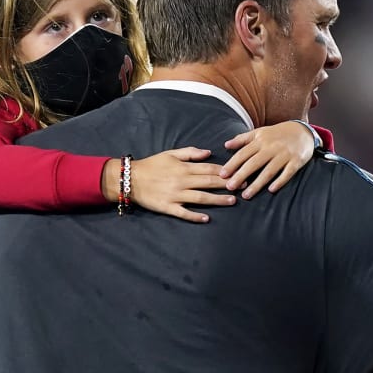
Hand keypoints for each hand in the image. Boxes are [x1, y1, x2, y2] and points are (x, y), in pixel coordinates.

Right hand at [110, 148, 233, 223]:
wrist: (129, 178)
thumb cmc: (151, 165)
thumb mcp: (170, 154)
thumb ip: (190, 153)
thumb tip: (209, 153)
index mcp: (183, 167)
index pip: (209, 169)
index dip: (225, 171)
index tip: (240, 172)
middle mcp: (181, 181)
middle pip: (208, 183)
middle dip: (227, 184)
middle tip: (243, 186)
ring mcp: (175, 195)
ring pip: (200, 198)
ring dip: (217, 200)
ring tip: (232, 201)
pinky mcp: (167, 207)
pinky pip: (183, 212)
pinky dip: (195, 216)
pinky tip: (206, 219)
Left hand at [220, 121, 317, 198]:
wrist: (303, 131)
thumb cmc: (278, 134)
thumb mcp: (260, 132)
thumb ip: (242, 139)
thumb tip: (226, 145)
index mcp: (260, 140)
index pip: (243, 153)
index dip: (232, 164)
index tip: (222, 175)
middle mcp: (271, 147)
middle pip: (254, 163)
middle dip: (240, 175)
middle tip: (229, 187)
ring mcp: (284, 155)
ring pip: (269, 171)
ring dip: (257, 184)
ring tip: (246, 195)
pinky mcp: (296, 161)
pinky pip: (287, 173)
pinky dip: (279, 181)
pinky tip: (271, 190)